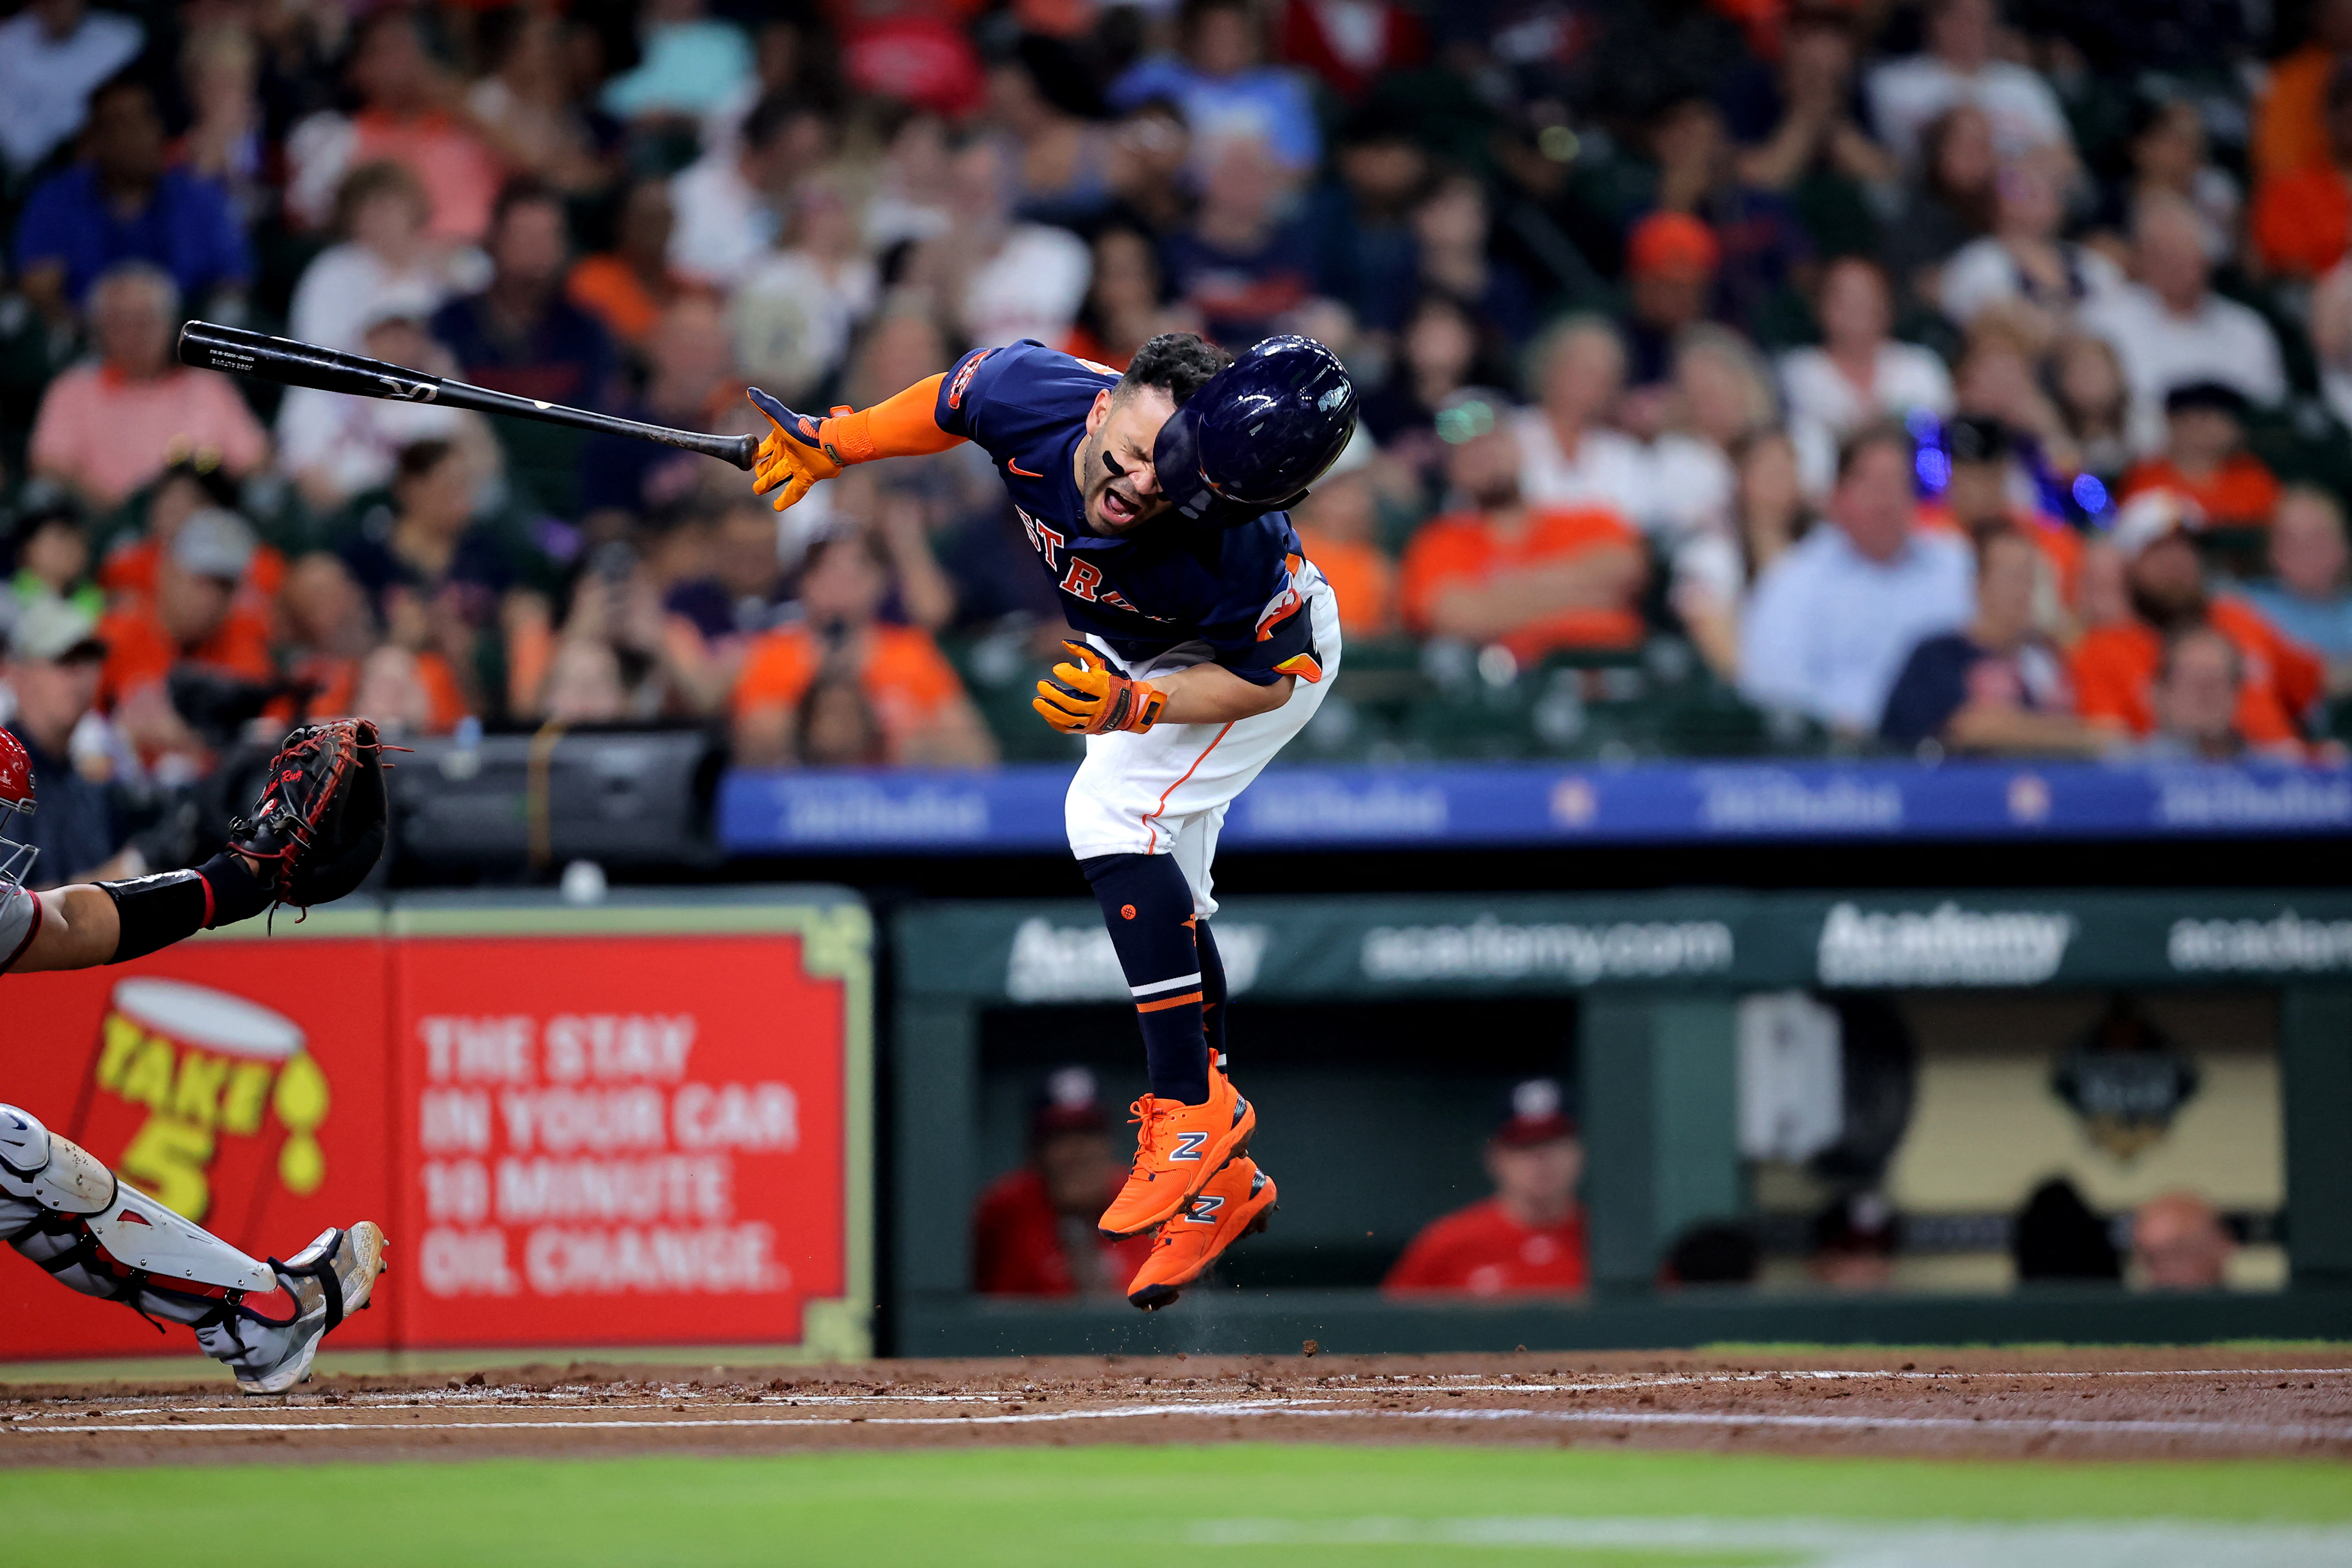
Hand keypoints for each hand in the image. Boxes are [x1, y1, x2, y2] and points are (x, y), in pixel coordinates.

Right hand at [747, 387, 846, 512]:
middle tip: (755, 482)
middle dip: (762, 472)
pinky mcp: (808, 476)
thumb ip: (767, 406)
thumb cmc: (806, 430)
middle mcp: (789, 452)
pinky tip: (777, 507)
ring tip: (759, 490)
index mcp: (782, 438)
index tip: (751, 459)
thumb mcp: (782, 419)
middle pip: (772, 464)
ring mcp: (799, 465)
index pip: (765, 448)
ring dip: (769, 483)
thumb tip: (750, 390)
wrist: (832, 443)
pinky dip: (786, 499)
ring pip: (780, 476)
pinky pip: (794, 490)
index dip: (758, 454)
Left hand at [1032, 641, 1166, 734]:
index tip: (1056, 668)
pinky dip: (1054, 721)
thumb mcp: (1101, 665)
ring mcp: (1092, 720)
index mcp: (1103, 688)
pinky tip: (1046, 712)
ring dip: (1050, 710)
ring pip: (1068, 718)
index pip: (1085, 683)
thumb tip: (1065, 643)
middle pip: (1073, 703)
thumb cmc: (1112, 682)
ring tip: (1037, 701)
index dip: (1069, 675)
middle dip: (1054, 694)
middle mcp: (1098, 706)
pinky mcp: (1087, 729)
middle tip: (1041, 684)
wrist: (1128, 708)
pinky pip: (1068, 728)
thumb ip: (1084, 652)